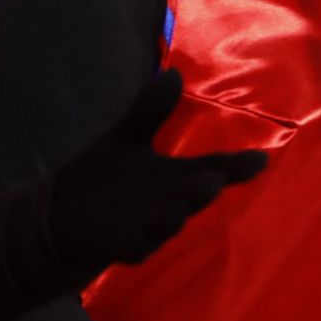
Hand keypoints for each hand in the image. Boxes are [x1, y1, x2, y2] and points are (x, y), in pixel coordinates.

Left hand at [47, 69, 266, 272]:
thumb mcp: (127, 139)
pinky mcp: (119, 245)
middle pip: (194, 196)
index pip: (214, 168)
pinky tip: (141, 234)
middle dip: (204, 189)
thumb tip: (174, 74)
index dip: (238, 166)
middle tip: (216, 180)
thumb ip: (150, 111)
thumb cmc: (103, 181)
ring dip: (175, 215)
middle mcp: (168, 202)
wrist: (58, 220)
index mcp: (175, 177)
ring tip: (181, 205)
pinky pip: (135, 247)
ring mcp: (146, 226)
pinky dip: (141, 241)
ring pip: (168, 223)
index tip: (261, 159)